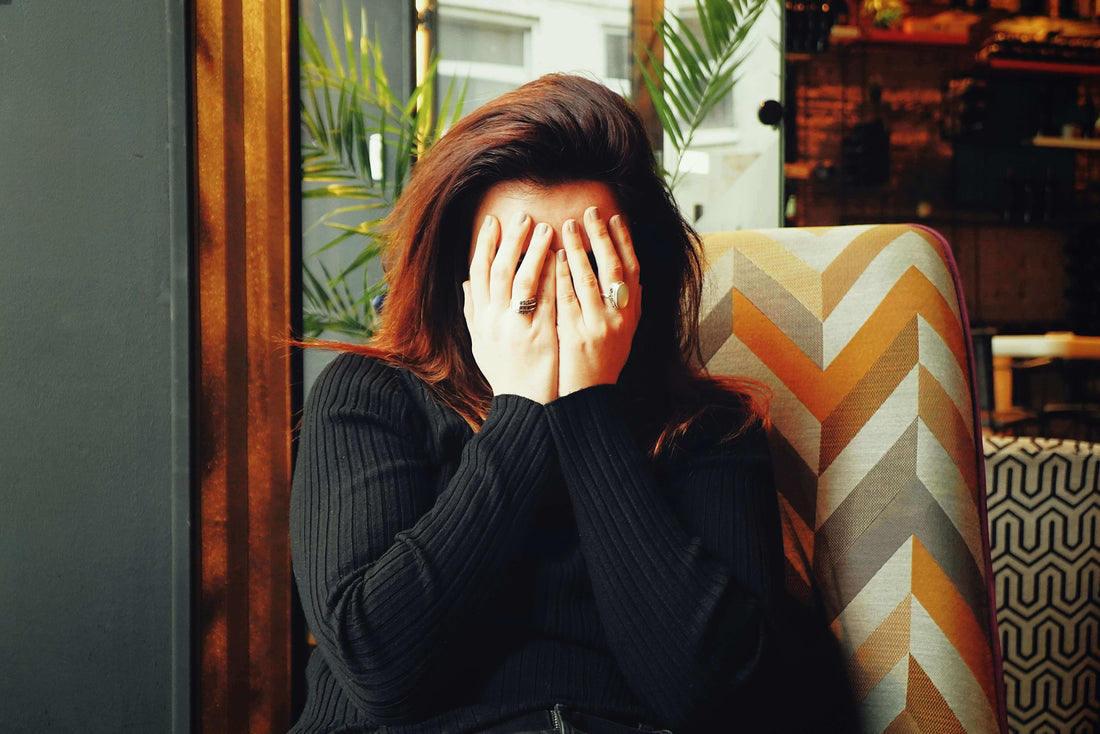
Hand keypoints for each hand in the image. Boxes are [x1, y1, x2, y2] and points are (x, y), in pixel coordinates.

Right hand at [463, 211, 558, 403]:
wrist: (525, 407)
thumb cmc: (506, 374)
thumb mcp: (481, 344)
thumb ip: (473, 313)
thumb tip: (466, 284)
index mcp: (481, 320)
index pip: (478, 273)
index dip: (485, 245)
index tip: (493, 222)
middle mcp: (494, 321)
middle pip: (499, 270)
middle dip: (510, 240)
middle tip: (522, 216)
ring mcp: (517, 328)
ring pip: (523, 279)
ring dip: (534, 251)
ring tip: (546, 228)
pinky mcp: (540, 336)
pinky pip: (546, 299)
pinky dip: (552, 276)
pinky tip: (562, 258)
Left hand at [554, 206, 640, 395]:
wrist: (588, 399)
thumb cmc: (600, 365)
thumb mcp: (621, 334)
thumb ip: (621, 306)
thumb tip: (629, 276)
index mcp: (631, 314)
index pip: (633, 269)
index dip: (625, 242)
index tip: (616, 218)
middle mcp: (620, 317)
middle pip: (614, 268)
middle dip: (602, 236)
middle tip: (590, 212)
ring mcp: (599, 326)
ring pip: (591, 278)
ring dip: (580, 248)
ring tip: (568, 226)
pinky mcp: (577, 335)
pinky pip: (568, 298)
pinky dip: (562, 275)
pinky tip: (554, 257)